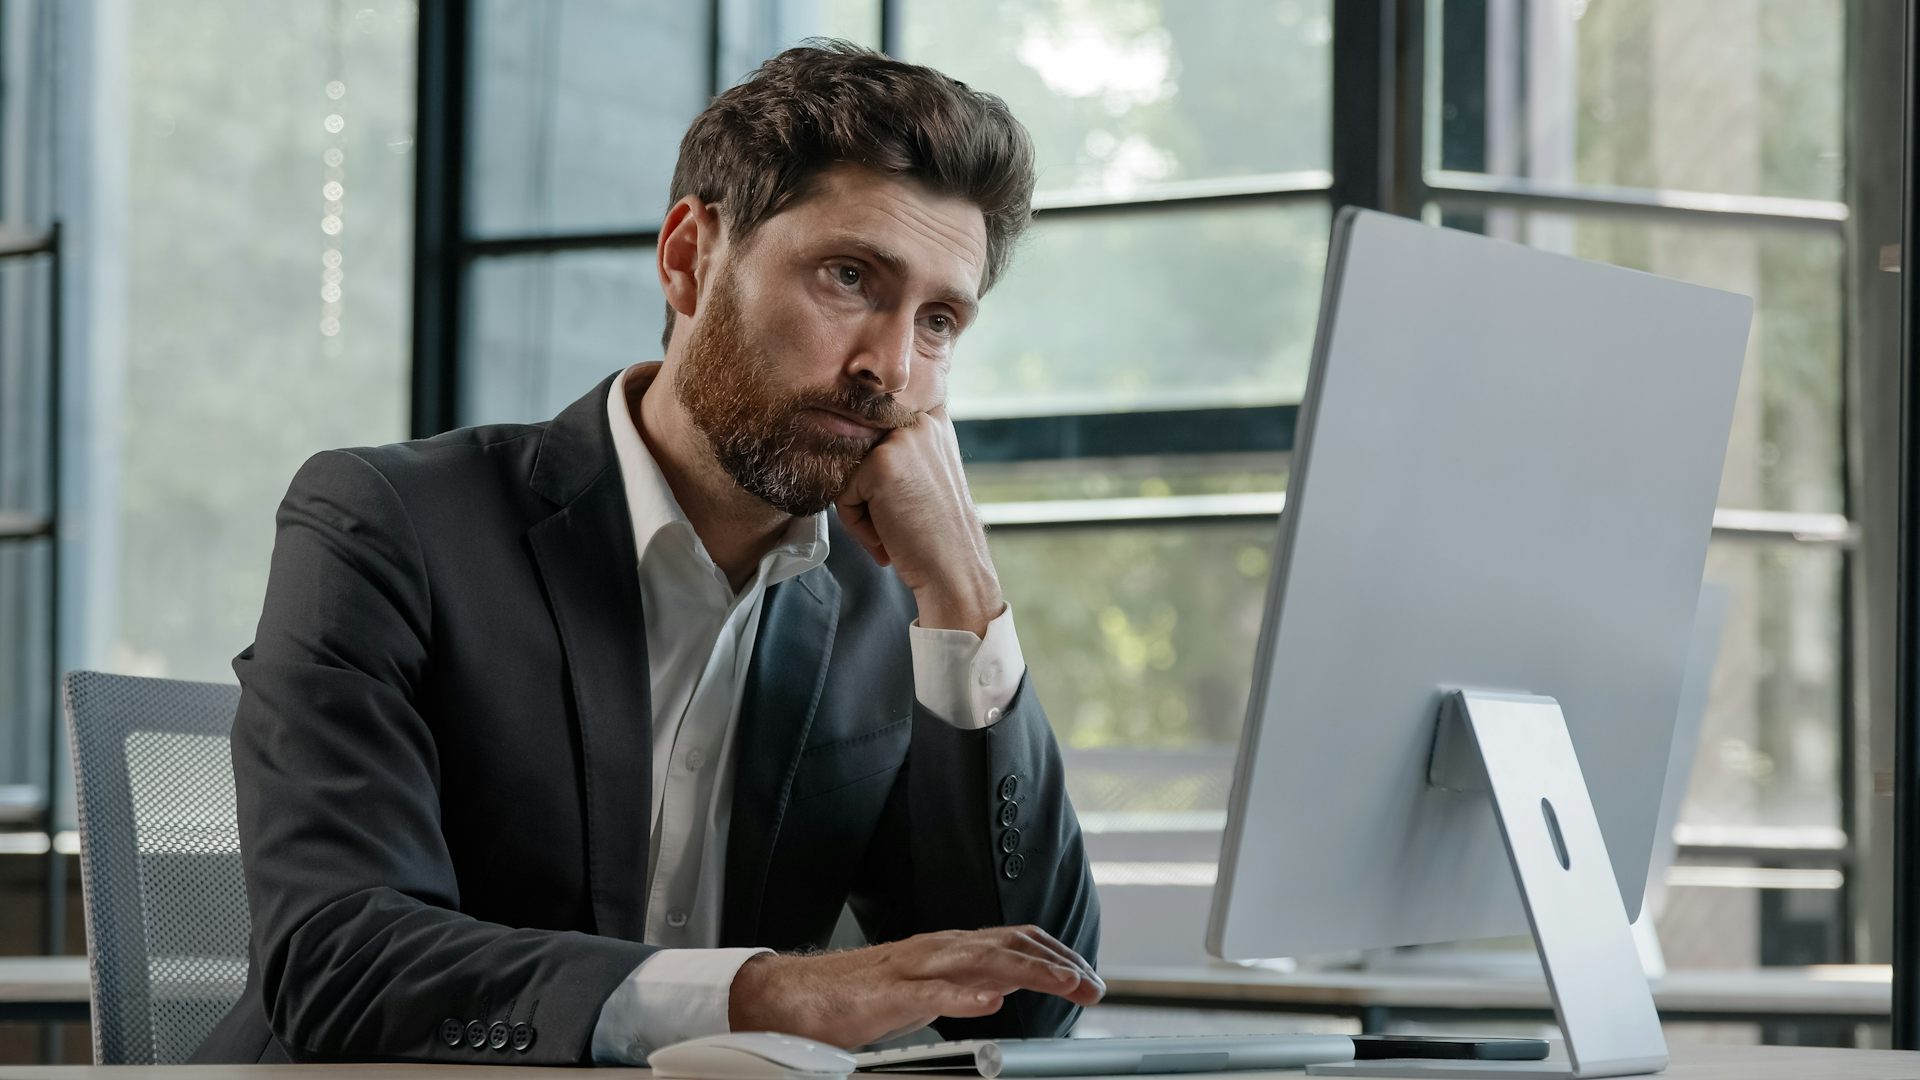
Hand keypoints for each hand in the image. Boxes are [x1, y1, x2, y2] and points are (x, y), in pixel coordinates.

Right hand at [728, 925, 1103, 1047]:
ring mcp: (912, 969)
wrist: (791, 997)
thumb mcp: (923, 990)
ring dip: (1029, 970)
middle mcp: (935, 950)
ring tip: (1064, 985)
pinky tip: (989, 1001)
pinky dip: (962, 994)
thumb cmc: (853, 996)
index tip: (1088, 978)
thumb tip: (1003, 988)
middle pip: (1008, 943)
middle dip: (1057, 963)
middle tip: (1093, 987)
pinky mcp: (886, 996)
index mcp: (945, 949)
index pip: (1014, 940)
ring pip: (979, 958)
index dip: (1056, 955)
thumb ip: (962, 985)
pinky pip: (929, 992)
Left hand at [835, 405, 1002, 634]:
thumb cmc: (938, 533)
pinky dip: (857, 524)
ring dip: (863, 510)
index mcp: (935, 419)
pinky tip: (888, 536)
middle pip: (861, 454)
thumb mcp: (928, 475)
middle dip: (871, 495)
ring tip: (894, 531)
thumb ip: (899, 452)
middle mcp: (921, 420)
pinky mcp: (880, 464)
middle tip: (901, 523)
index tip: (906, 503)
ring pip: (850, 474)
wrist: (955, 570)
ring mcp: (901, 439)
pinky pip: (844, 494)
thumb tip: (841, 438)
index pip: (876, 435)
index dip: (882, 479)